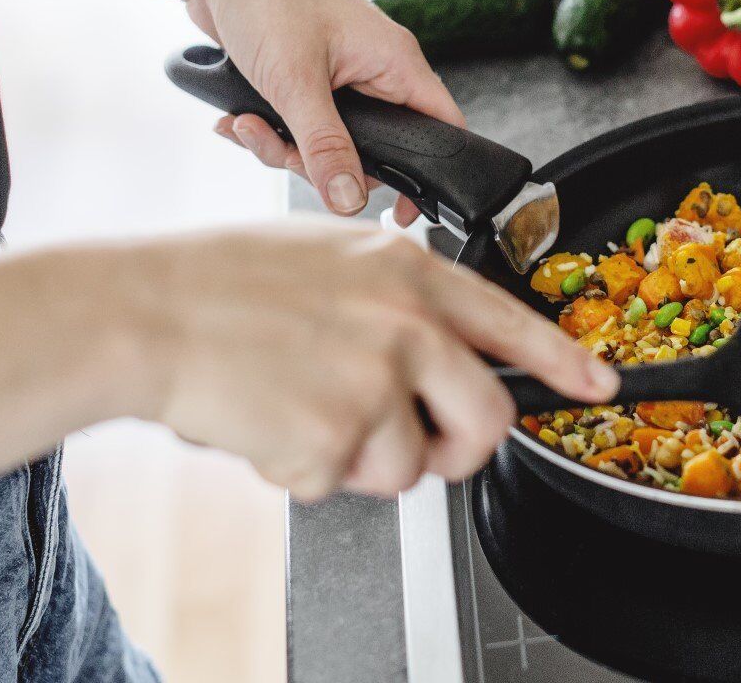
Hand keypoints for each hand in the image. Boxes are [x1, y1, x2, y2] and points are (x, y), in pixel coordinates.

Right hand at [96, 219, 617, 498]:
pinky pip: (338, 483)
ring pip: (406, 466)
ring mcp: (374, 383)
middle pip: (486, 419)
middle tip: (422, 446)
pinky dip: (299, 470)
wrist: (143, 311)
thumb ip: (394, 294)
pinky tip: (264, 420)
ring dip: (356, 458)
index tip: (596, 385)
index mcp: (407, 274)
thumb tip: (437, 344)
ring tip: (296, 407)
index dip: (562, 362)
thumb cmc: (216, 281)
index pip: (510, 323)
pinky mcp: (334, 437)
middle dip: (460, 448)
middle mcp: (405, 325)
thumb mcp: (327, 257)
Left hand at [182, 0, 455, 222]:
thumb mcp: (295, 82)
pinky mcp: (303, 79)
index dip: (428, 175)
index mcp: (394, 62)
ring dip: (281, 146)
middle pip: (372, 148)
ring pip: (326, 142)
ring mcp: (338, 76)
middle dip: (321, 161)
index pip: (441, 127)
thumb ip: (325, 146)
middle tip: (284, 151)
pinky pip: (296, 126)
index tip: (398, 213)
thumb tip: (350, 201)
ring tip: (243, 124)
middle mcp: (373, 71)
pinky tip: (233, 118)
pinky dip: (265, 130)